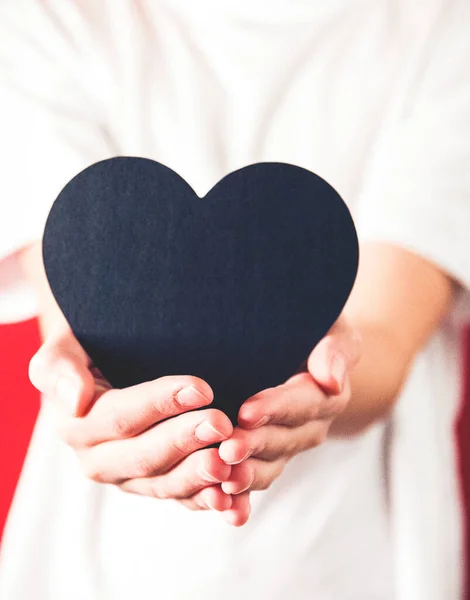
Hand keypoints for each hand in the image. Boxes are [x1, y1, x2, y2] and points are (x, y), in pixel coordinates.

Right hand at [29, 329, 233, 511]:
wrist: (105, 369)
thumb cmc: (88, 351)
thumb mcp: (65, 347)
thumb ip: (58, 368)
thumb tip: (75, 401)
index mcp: (76, 425)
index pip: (121, 416)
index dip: (161, 404)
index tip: (201, 389)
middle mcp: (98, 459)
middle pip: (144, 456)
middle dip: (185, 440)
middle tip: (222, 424)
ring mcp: (126, 478)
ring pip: (163, 484)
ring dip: (197, 475)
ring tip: (228, 461)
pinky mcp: (152, 486)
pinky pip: (178, 500)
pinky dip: (204, 501)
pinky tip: (230, 498)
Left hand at [217, 317, 361, 525]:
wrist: (301, 353)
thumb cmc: (313, 331)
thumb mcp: (332, 330)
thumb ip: (335, 351)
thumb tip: (332, 380)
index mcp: (325, 395)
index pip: (304, 403)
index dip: (277, 409)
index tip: (247, 411)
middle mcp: (308, 427)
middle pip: (283, 441)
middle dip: (255, 445)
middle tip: (227, 449)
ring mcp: (285, 447)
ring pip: (268, 467)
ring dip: (246, 475)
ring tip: (221, 478)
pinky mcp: (264, 459)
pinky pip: (254, 483)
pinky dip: (239, 500)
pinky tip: (221, 506)